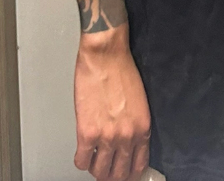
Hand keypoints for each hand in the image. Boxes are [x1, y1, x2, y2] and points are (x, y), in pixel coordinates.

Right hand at [73, 33, 151, 180]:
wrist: (106, 55)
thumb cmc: (122, 70)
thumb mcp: (139, 102)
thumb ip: (135, 125)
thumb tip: (127, 143)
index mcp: (142, 128)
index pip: (138, 165)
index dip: (129, 172)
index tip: (124, 172)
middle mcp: (127, 136)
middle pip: (119, 174)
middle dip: (112, 174)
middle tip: (106, 169)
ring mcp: (107, 137)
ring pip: (100, 172)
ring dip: (96, 169)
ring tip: (93, 161)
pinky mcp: (87, 133)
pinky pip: (82, 161)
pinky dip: (81, 160)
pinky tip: (82, 152)